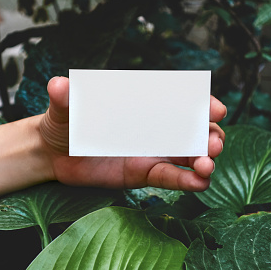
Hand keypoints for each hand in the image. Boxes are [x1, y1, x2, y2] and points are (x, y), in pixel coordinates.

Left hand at [40, 76, 225, 191]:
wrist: (54, 154)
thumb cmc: (63, 122)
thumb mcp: (64, 108)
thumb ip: (65, 97)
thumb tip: (58, 85)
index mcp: (143, 103)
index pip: (179, 99)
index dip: (202, 103)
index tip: (216, 110)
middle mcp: (154, 126)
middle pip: (192, 129)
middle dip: (210, 135)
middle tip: (213, 144)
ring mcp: (152, 151)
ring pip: (188, 155)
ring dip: (204, 160)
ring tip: (206, 167)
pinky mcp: (144, 173)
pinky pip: (170, 177)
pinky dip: (187, 181)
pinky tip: (199, 184)